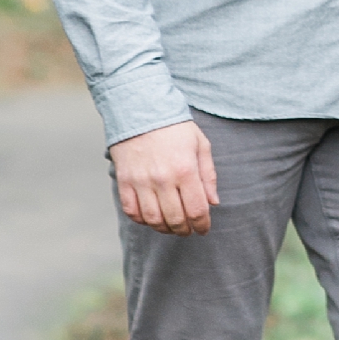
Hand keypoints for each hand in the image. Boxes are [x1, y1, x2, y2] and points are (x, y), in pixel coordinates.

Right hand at [110, 121, 219, 235]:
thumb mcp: (200, 144)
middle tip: (188, 230)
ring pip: (153, 220)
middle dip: (185, 230)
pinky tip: (151, 217)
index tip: (203, 229)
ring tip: (170, 226)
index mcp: (185, 169)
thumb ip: (208, 175)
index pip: (197, 210)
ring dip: (164, 229)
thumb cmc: (175, 127)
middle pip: (176, 219)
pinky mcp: (124, 181)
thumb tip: (214, 203)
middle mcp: (163, 178)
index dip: (202, 225)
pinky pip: (132, 211)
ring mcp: (141, 181)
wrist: (141, 109)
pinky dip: (142, 220)